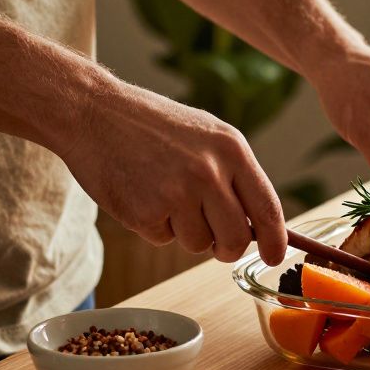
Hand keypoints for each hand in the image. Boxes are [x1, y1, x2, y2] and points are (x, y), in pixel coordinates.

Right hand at [57, 77, 287, 264]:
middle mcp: (209, 172)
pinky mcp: (145, 213)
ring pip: (199, 244)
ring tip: (164, 195)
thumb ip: (233, 174)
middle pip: (236, 238)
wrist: (94, 113)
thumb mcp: (207, 135)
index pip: (267, 206)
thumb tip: (256, 222)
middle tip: (215, 243)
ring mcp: (176, 193)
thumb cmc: (152, 125)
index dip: (275, 240)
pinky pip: (163, 240)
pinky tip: (142, 195)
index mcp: (231, 150)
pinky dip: (154, 227)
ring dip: (184, 232)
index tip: (274, 256)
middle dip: (227, 248)